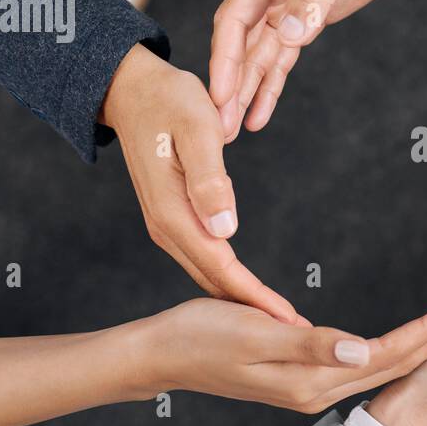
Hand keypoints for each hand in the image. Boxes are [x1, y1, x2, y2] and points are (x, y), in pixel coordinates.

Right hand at [100, 44, 297, 321]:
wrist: (130, 90)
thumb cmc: (169, 100)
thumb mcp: (196, 128)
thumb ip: (209, 179)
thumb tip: (226, 228)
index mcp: (172, 211)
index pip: (221, 265)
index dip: (254, 297)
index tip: (286, 322)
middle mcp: (166, 226)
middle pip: (214, 279)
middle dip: (253, 311)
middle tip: (296, 335)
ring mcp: (166, 225)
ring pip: (208, 274)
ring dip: (241, 300)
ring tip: (279, 324)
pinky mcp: (172, 218)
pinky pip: (203, 259)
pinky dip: (228, 280)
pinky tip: (248, 293)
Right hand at [135, 293, 426, 412]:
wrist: (160, 354)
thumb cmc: (199, 335)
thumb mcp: (253, 332)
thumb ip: (310, 344)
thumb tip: (365, 352)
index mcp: (311, 380)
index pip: (388, 353)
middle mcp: (317, 390)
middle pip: (396, 361)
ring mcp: (309, 387)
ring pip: (383, 363)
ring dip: (424, 340)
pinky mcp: (300, 377)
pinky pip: (362, 362)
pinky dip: (394, 346)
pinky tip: (408, 338)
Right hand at [210, 0, 426, 137]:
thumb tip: (286, 32)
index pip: (235, 16)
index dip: (225, 57)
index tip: (220, 95)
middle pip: (241, 41)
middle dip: (231, 84)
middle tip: (222, 127)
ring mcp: (285, 4)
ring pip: (258, 54)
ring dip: (247, 90)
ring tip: (235, 129)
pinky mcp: (304, 19)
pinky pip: (281, 57)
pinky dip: (271, 83)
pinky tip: (260, 112)